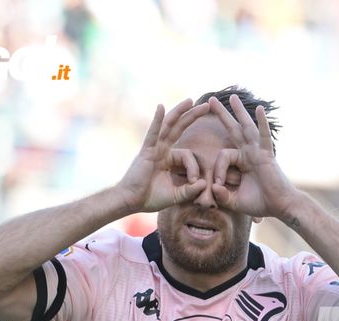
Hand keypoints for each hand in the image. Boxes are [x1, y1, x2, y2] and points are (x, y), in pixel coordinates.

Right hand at [117, 98, 209, 212]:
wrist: (131, 202)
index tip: (195, 182)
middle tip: (207, 105)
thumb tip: (204, 183)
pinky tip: (161, 107)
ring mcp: (153, 148)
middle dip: (193, 116)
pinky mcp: (146, 151)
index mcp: (169, 159)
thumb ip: (191, 190)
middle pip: (179, 128)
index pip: (188, 155)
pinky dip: (157, 120)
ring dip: (180, 112)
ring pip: (168, 126)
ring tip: (191, 100)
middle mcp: (161, 149)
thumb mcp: (177, 195)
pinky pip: (153, 133)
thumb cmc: (151, 198)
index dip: (195, 168)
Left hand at [207, 94, 298, 218]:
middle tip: (211, 100)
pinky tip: (259, 109)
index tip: (218, 186)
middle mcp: (249, 153)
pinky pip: (264, 136)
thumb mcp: (235, 200)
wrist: (281, 206)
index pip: (222, 156)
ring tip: (232, 97)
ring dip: (239, 111)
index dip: (217, 170)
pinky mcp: (267, 155)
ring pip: (246, 128)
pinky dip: (262, 123)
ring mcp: (258, 152)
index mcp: (241, 161)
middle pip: (233, 130)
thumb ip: (222, 195)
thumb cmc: (261, 203)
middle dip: (222, 115)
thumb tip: (213, 187)